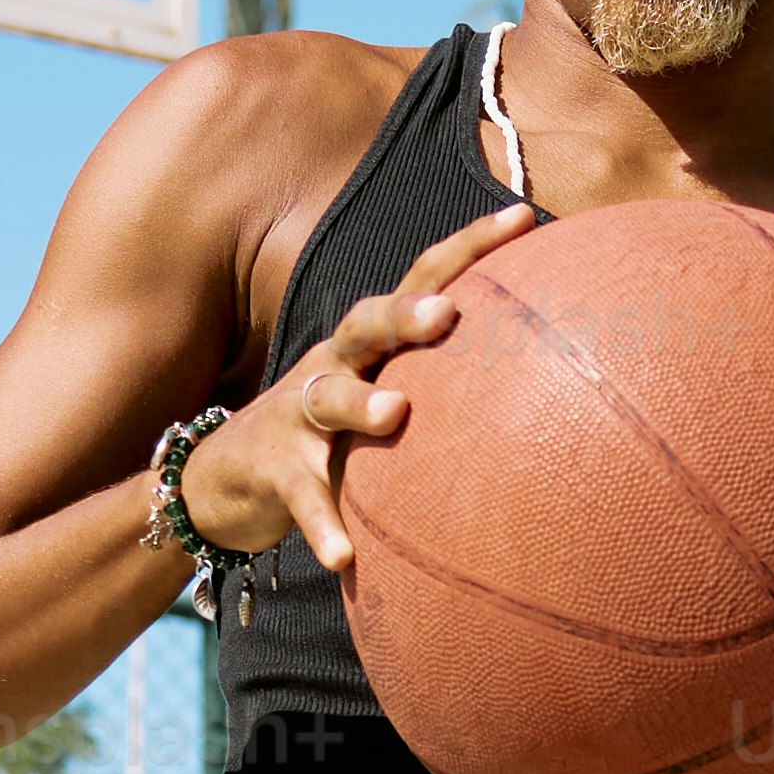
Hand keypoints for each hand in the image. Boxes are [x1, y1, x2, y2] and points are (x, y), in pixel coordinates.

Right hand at [177, 213, 509, 574]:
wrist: (223, 480)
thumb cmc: (329, 436)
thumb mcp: (379, 400)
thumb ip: (442, 389)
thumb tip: (550, 385)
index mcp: (371, 345)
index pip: (424, 280)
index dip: (470, 246)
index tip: (524, 216)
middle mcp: (334, 365)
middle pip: (366, 324)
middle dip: (404, 314)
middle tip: (446, 314)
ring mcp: (298, 416)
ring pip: (327, 398)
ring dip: (359, 403)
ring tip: (393, 414)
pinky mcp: (275, 471)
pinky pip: (302, 497)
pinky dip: (321, 525)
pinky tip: (344, 557)